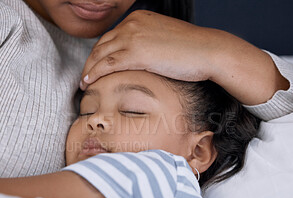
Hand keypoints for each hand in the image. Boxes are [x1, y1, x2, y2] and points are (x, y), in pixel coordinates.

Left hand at [80, 10, 213, 88]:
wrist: (208, 50)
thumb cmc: (192, 49)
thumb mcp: (164, 40)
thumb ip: (148, 44)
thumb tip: (141, 58)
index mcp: (138, 18)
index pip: (110, 37)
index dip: (100, 53)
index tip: (95, 67)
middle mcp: (132, 23)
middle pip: (101, 44)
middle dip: (90, 62)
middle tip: (85, 77)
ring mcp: (133, 36)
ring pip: (101, 54)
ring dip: (89, 70)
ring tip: (84, 84)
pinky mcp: (136, 52)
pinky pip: (108, 64)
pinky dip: (95, 74)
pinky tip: (88, 83)